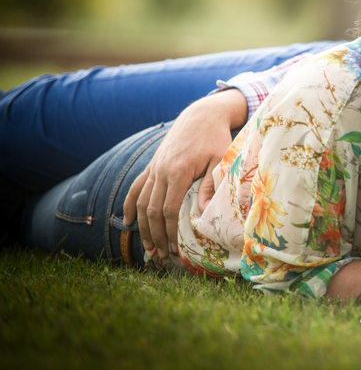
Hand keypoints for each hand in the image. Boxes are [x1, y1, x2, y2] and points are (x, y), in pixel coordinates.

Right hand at [123, 89, 247, 257]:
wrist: (201, 116)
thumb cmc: (216, 138)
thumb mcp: (220, 160)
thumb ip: (210, 185)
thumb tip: (204, 213)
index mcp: (178, 172)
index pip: (168, 209)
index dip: (169, 231)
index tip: (174, 249)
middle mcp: (161, 171)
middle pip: (151, 210)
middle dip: (155, 235)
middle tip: (161, 255)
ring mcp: (155, 168)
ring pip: (141, 202)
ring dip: (142, 226)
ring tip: (148, 247)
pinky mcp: (153, 165)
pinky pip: (137, 187)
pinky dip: (130, 205)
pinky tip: (128, 221)